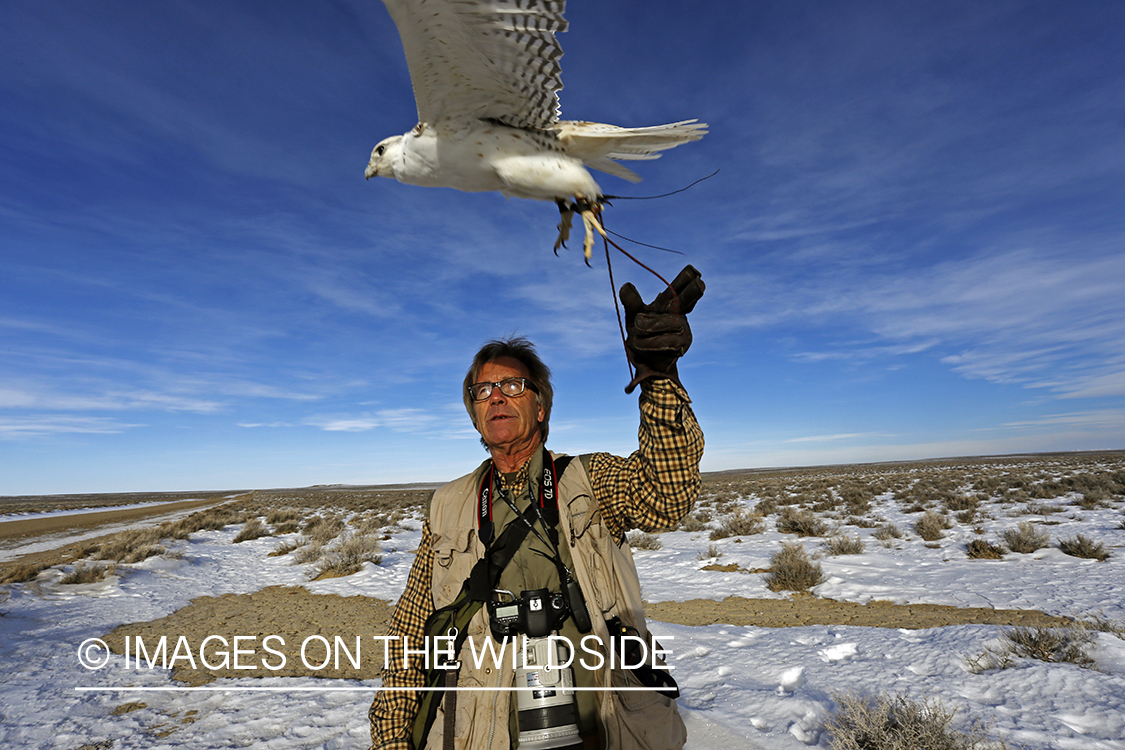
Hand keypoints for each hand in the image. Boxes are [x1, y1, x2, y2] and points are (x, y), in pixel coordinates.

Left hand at [619, 265, 704, 392]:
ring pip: (668, 323)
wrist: (644, 359)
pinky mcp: (683, 344)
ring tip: (637, 327)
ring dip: (649, 326)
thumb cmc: (640, 332)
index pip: (679, 288)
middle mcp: (679, 313)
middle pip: (687, 299)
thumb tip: (625, 285)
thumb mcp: (632, 315)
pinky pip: (665, 341)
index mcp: (669, 302)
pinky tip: (641, 343)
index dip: (686, 280)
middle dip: (692, 291)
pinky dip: (649, 342)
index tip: (694, 272)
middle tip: (699, 284)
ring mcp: (683, 328)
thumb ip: (631, 302)